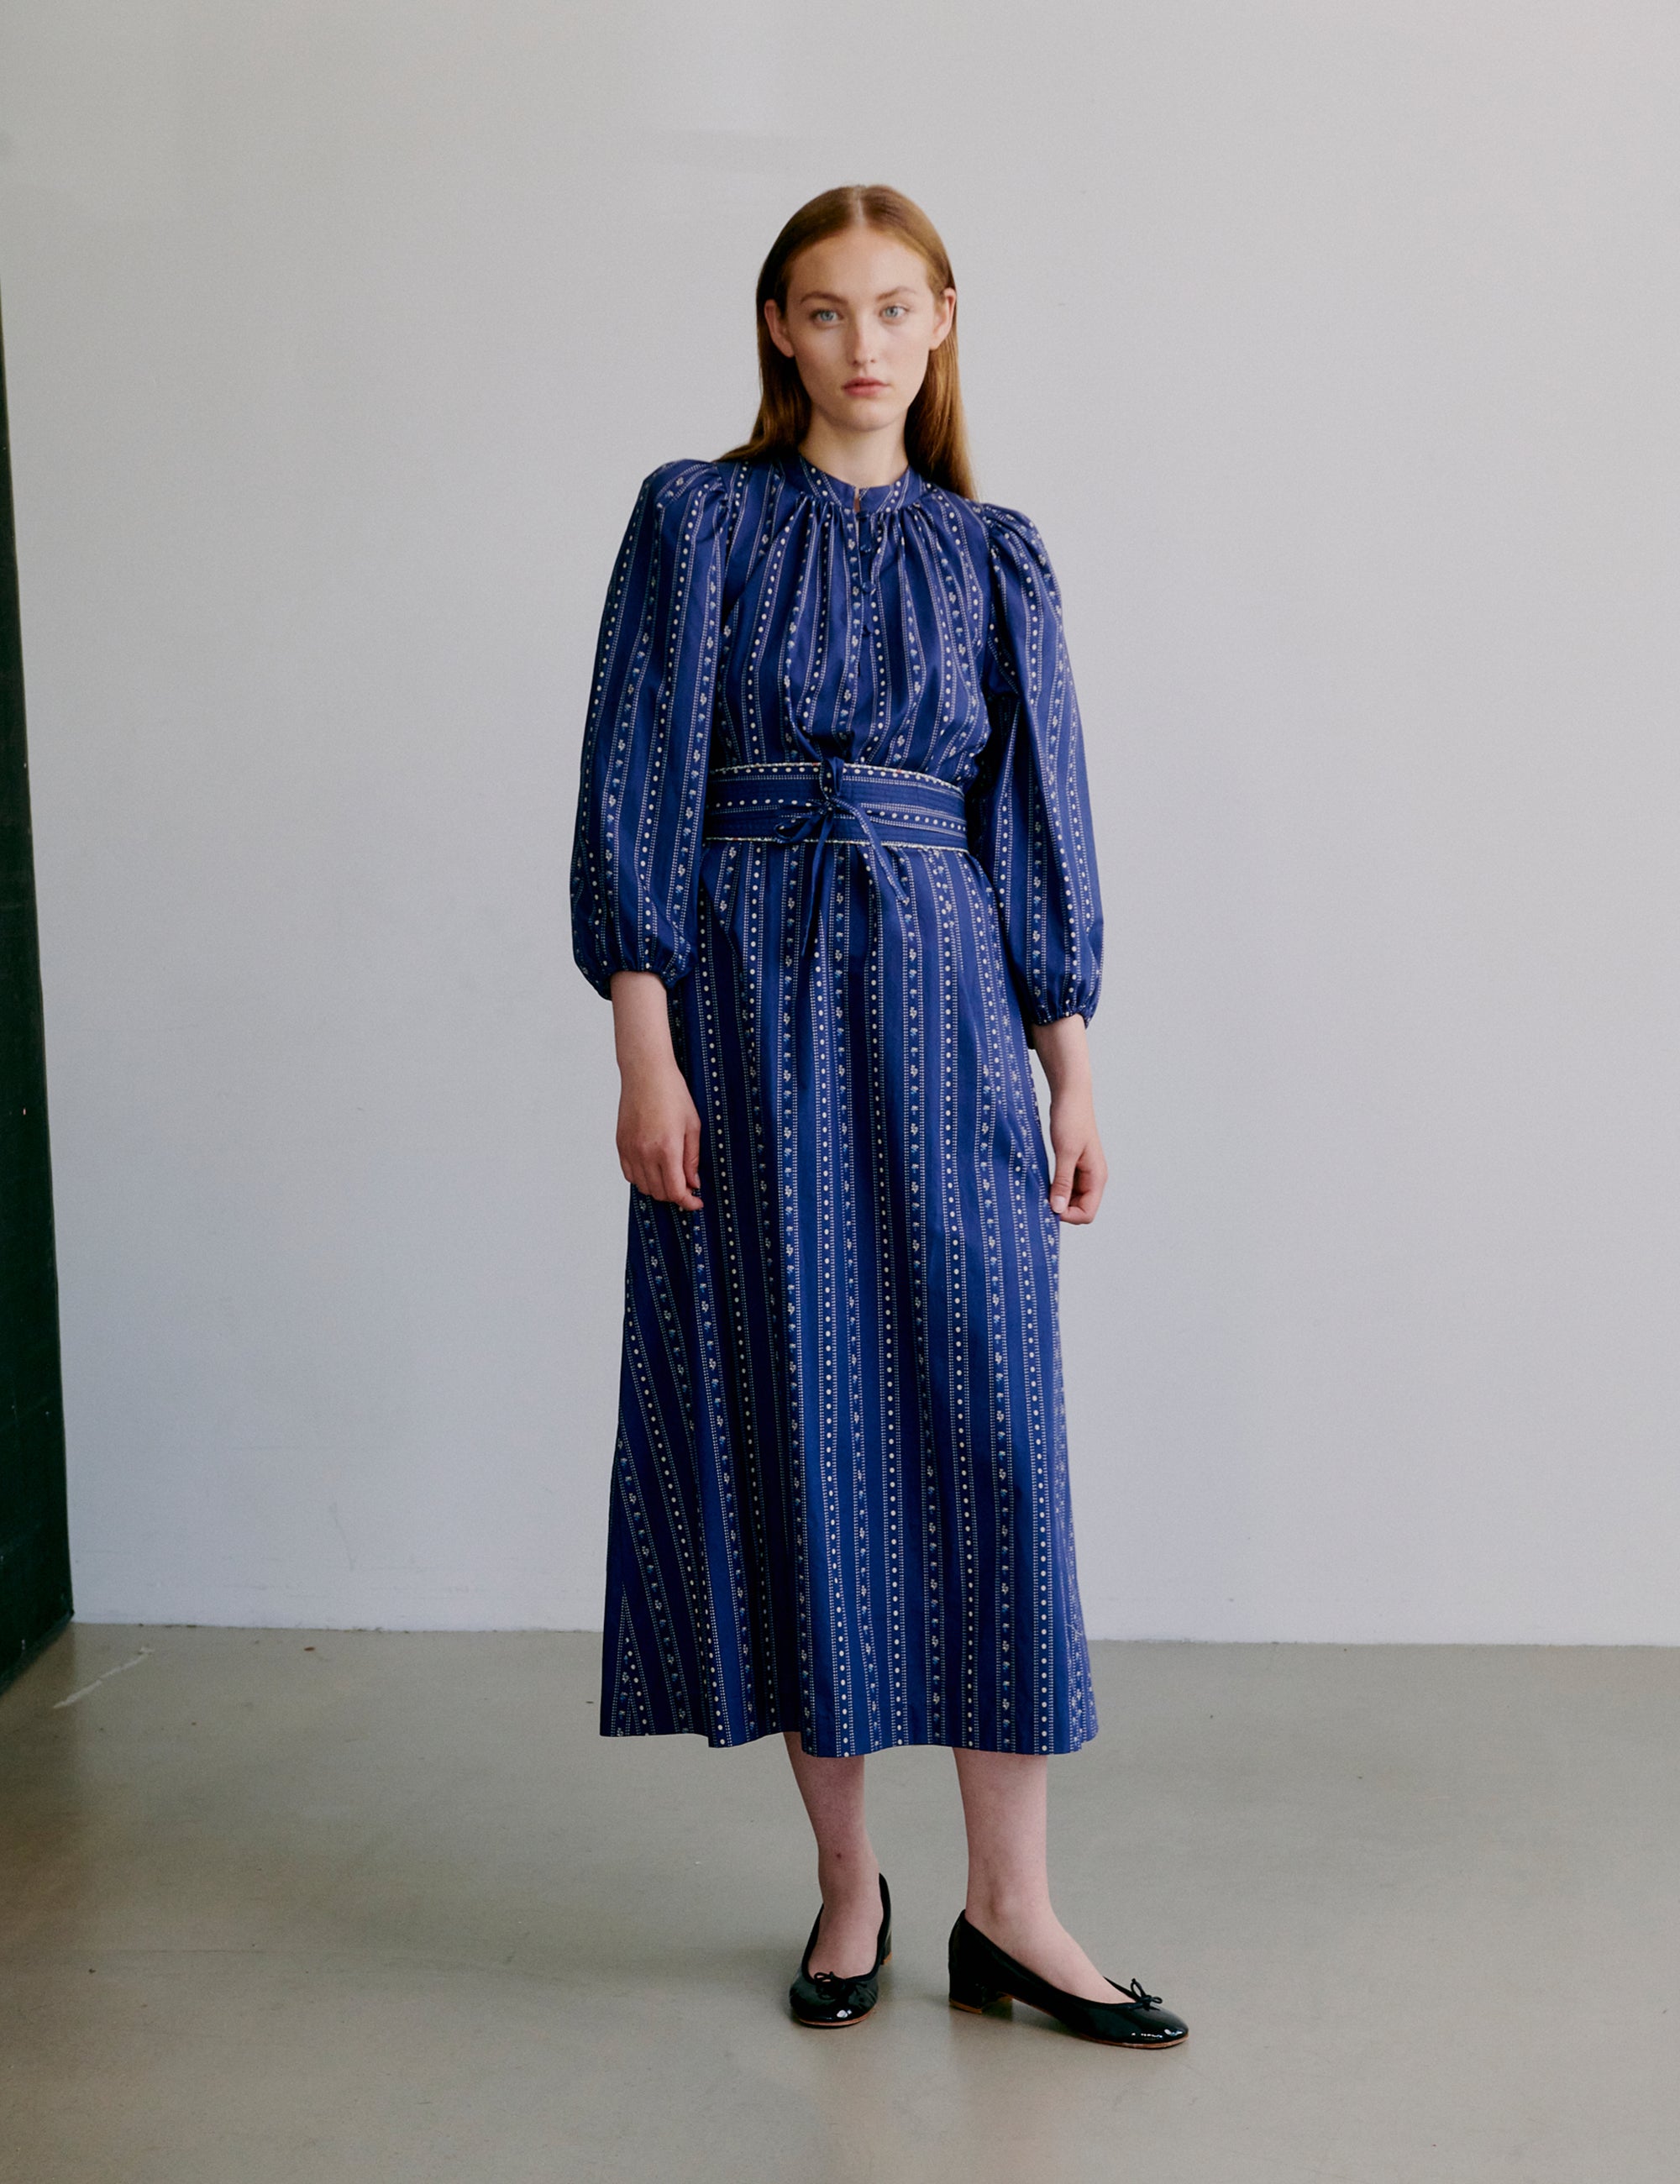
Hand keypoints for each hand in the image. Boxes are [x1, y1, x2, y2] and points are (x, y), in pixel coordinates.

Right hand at [609, 972, 702, 1210]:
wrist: (646, 1073)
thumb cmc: (673, 1094)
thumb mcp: (692, 1126)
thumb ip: (692, 1159)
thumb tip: (693, 1183)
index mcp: (667, 1149)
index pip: (675, 1190)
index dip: (688, 1202)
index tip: (696, 1202)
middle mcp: (645, 1153)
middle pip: (659, 1192)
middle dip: (675, 1196)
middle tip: (688, 1189)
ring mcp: (630, 1150)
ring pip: (643, 1186)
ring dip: (659, 1189)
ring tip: (672, 1179)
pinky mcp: (621, 1144)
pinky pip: (629, 1174)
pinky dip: (642, 1179)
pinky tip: (654, 1171)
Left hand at [1028, 1013, 1107, 1223]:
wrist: (1070, 1095)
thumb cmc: (1071, 1119)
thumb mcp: (1065, 1152)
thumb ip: (1062, 1182)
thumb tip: (1056, 1209)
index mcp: (1097, 1177)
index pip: (1087, 1214)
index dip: (1067, 1216)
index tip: (1046, 1204)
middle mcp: (1093, 1178)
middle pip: (1079, 1210)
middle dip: (1060, 1209)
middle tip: (1038, 1198)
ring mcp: (1083, 1172)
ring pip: (1070, 1199)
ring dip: (1055, 1198)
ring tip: (1037, 1188)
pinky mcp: (1072, 1165)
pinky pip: (1064, 1186)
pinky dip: (1053, 1187)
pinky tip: (1039, 1181)